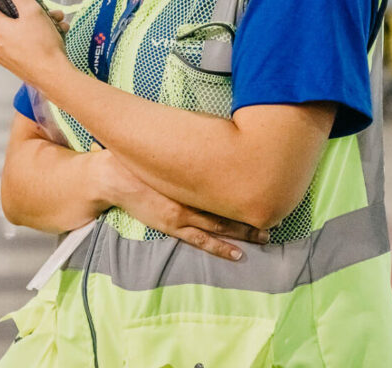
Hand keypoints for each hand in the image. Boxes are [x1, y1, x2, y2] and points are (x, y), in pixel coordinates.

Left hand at [0, 0, 70, 86]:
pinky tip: (54, 33)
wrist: (55, 77)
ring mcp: (4, 53)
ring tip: (54, 20)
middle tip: (40, 4)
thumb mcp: (31, 11)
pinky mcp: (15, 61)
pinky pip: (22, 40)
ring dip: (35, 19)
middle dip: (25, 5)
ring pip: (16, 27)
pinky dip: (35, 33)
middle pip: (4, 14)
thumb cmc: (42, 47)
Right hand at [92, 147, 267, 261]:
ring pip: (220, 226)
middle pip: (229, 206)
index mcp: (191, 175)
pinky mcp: (173, 227)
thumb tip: (219, 136)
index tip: (270, 191)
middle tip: (276, 219)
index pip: (228, 183)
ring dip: (243, 233)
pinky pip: (201, 241)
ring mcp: (182, 215)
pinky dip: (220, 248)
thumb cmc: (143, 158)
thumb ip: (194, 145)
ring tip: (265, 237)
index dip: (249, 189)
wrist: (114, 176)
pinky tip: (237, 255)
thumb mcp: (171, 146)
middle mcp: (191, 197)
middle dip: (252, 214)